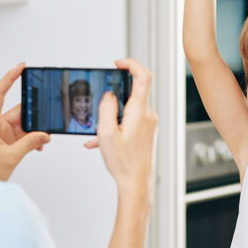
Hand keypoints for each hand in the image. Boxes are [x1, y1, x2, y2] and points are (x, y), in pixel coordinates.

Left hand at [0, 63, 50, 180]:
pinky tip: (39, 145)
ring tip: (44, 138)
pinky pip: (26, 135)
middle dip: (34, 115)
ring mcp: (4, 134)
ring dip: (36, 131)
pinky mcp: (10, 143)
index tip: (21, 67)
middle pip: (19, 111)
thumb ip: (29, 143)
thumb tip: (45, 134)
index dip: (10, 78)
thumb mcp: (9, 157)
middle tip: (47, 117)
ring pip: (25, 124)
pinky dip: (35, 139)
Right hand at [85, 59, 157, 201]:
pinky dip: (115, 126)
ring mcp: (149, 124)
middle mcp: (147, 115)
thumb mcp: (106, 134)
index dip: (131, 64)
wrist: (136, 183)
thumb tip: (108, 94)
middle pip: (133, 92)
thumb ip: (106, 109)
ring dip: (112, 116)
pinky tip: (101, 141)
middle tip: (101, 105)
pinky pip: (130, 121)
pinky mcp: (147, 132)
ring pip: (128, 109)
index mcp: (139, 112)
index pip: (143, 77)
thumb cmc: (124, 163)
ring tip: (98, 133)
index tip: (118, 63)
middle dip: (114, 96)